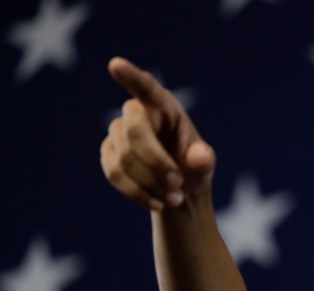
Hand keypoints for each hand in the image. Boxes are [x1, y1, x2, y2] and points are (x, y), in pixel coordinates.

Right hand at [100, 57, 215, 210]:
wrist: (177, 191)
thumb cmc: (194, 169)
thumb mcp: (205, 166)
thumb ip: (204, 160)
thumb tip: (199, 157)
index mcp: (165, 107)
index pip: (147, 88)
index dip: (131, 77)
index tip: (116, 65)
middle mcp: (137, 113)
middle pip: (134, 131)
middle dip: (155, 162)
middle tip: (178, 185)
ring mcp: (118, 132)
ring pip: (124, 158)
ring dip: (150, 183)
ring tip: (174, 199)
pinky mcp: (108, 153)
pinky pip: (114, 174)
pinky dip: (138, 193)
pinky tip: (157, 203)